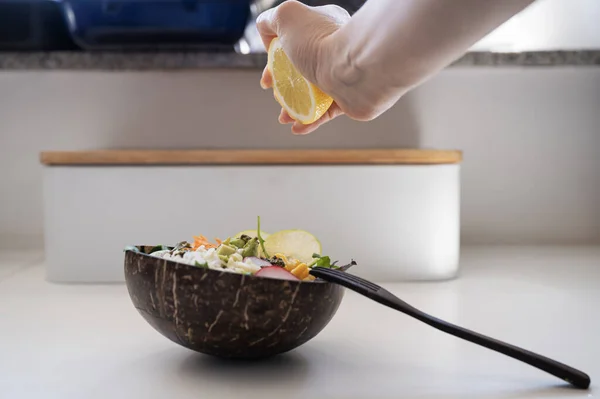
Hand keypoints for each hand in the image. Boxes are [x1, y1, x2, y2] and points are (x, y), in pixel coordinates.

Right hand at [256, 1, 350, 134]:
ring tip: (284, 118)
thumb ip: (270, 20)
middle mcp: (333, 48)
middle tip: (276, 97)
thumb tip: (266, 32)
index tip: (268, 78)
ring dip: (293, 109)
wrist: (356, 71)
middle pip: (300, 71)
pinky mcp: (349, 97)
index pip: (292, 43)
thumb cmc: (321, 43)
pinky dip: (310, 122)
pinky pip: (327, 112)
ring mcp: (341, 74)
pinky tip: (297, 128)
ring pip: (312, 95)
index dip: (274, 62)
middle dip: (283, 88)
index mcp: (321, 26)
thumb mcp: (286, 17)